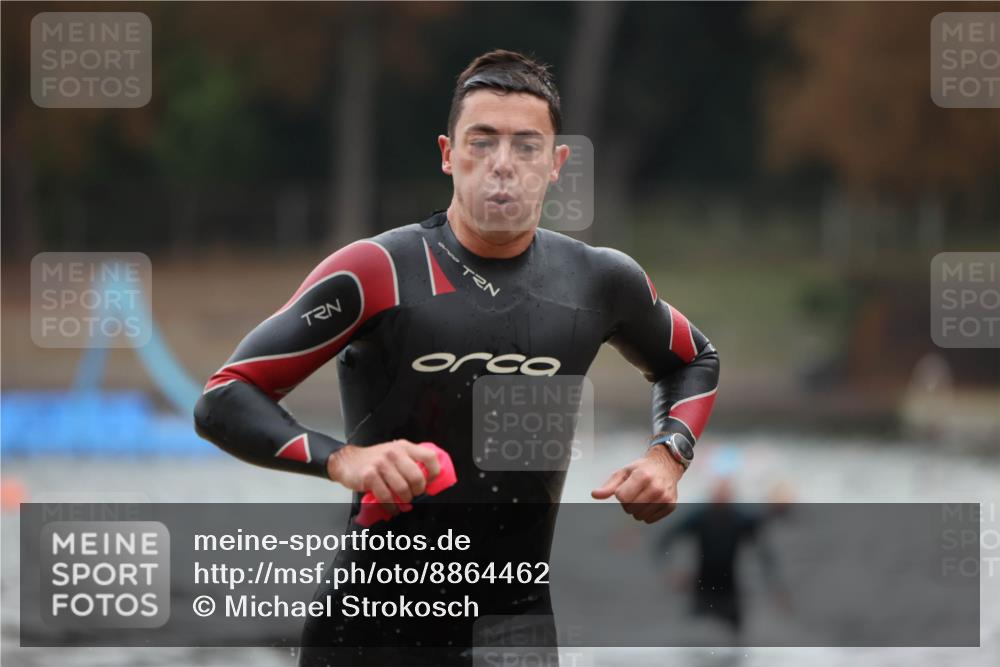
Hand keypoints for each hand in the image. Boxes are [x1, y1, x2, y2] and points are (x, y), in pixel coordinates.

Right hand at [326, 440, 441, 514]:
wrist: (347, 461)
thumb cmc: (374, 459)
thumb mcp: (394, 453)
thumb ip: (410, 462)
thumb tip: (427, 481)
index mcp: (404, 447)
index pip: (429, 457)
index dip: (434, 473)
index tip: (430, 482)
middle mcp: (394, 453)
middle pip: (417, 477)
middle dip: (418, 491)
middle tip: (414, 495)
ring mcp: (381, 464)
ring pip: (403, 489)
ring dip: (405, 500)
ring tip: (402, 502)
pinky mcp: (370, 476)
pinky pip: (386, 497)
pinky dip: (391, 506)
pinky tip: (392, 507)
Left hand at [591, 444, 684, 522]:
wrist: (666, 465)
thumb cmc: (643, 468)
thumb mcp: (624, 472)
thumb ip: (609, 486)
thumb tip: (595, 494)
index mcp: (642, 476)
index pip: (622, 498)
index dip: (620, 494)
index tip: (626, 487)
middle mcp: (655, 487)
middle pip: (630, 509)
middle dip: (628, 503)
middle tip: (635, 492)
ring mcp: (664, 497)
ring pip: (639, 517)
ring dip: (637, 509)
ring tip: (643, 496)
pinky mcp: (671, 506)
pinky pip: (650, 520)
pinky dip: (647, 514)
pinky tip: (651, 502)